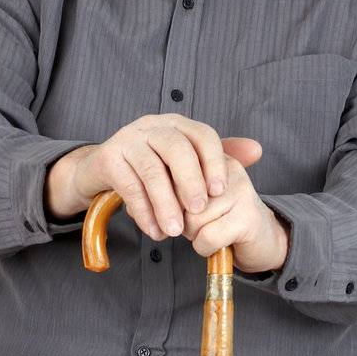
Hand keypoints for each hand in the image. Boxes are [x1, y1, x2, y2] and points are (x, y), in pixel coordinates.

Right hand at [46, 113, 261, 242]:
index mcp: (176, 123)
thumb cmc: (149, 168)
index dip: (214, 162)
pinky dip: (144, 212)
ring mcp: (127, 139)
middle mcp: (152, 125)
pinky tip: (155, 231)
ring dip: (165, 203)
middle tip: (199, 211)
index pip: (202, 135)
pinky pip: (128, 185)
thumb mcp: (183, 163)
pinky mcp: (107, 157)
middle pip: (176, 148)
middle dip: (190, 181)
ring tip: (175, 232)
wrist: (99, 171)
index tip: (220, 192)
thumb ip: (216, 157)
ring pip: (151, 169)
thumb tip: (257, 150)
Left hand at [177, 148, 289, 272]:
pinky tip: (216, 244)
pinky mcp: (247, 217)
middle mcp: (227, 167)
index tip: (179, 207)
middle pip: (178, 196)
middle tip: (198, 222)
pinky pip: (207, 236)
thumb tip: (139, 194)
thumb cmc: (221, 218)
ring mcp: (240, 191)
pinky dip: (204, 247)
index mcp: (211, 155)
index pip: (170, 171)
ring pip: (192, 219)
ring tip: (211, 230)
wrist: (264, 239)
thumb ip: (170, 187)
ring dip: (193, 235)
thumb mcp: (194, 196)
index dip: (167, 197)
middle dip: (181, 217)